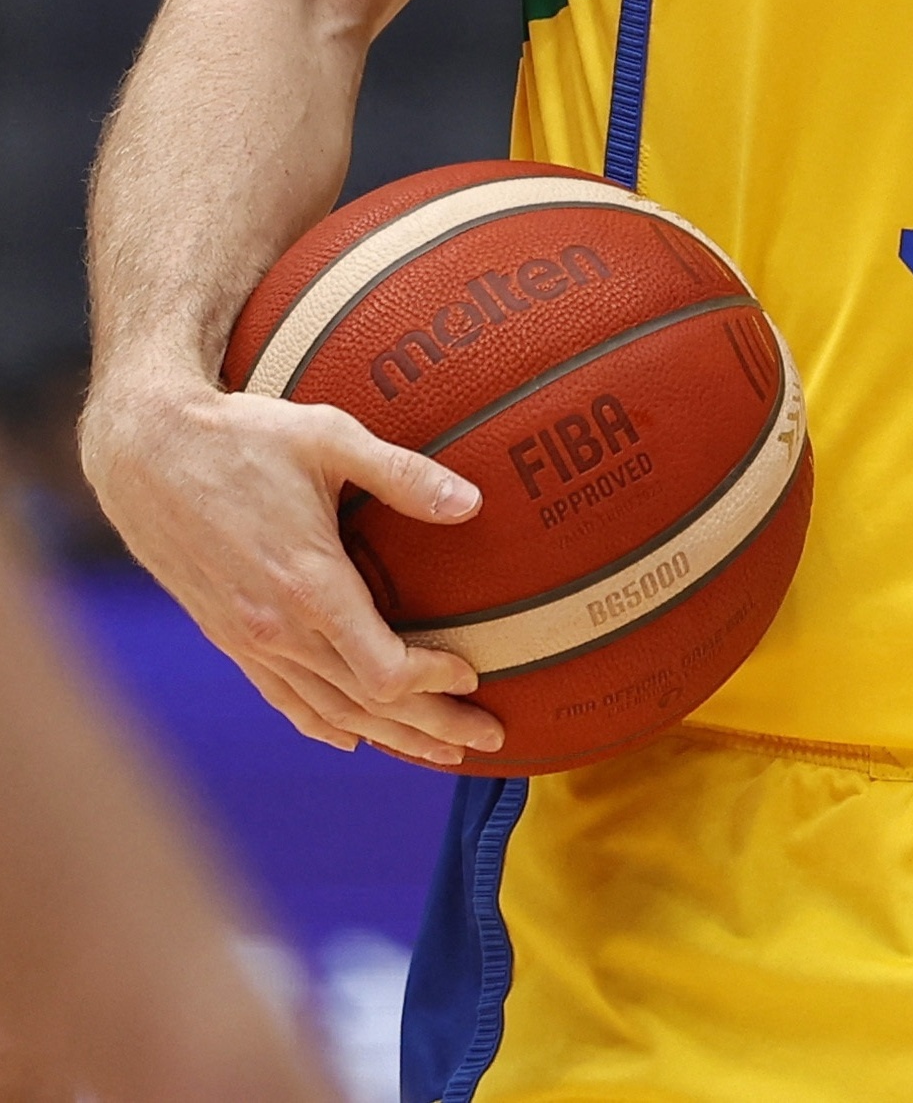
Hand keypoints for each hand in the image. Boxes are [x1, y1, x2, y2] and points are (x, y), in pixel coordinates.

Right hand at [82, 377, 502, 765]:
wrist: (146, 453)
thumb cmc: (244, 436)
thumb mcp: (330, 438)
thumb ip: (403, 473)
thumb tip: (473, 504)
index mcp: (308, 584)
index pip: (381, 669)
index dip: (433, 681)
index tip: (475, 673)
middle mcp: (276, 627)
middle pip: (365, 703)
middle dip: (430, 726)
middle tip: (489, 739)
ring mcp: (248, 638)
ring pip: (327, 710)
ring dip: (388, 735)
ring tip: (441, 752)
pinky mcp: (228, 635)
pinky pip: (282, 696)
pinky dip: (322, 723)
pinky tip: (352, 736)